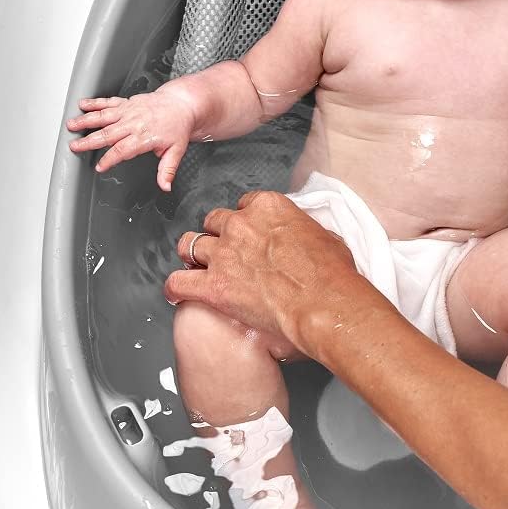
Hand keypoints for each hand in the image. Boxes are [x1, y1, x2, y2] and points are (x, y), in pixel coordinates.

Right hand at [66, 90, 196, 190]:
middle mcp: (134, 123)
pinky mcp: (126, 103)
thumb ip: (167, 169)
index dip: (110, 159)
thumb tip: (165, 186)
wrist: (181, 104)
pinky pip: (108, 102)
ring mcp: (129, 111)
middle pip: (108, 133)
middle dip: (90, 141)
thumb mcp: (176, 151)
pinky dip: (94, 103)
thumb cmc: (177, 127)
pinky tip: (81, 105)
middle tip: (75, 147)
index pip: (123, 150)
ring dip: (86, 120)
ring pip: (104, 116)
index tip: (100, 166)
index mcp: (145, 137)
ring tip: (71, 125)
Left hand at [164, 191, 380, 359]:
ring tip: (199, 266)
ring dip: (195, 256)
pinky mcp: (213, 285)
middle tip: (228, 251)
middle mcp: (241, 225)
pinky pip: (178, 282)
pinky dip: (176, 288)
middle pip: (214, 221)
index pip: (245, 204)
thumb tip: (309, 239)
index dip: (247, 221)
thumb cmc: (331, 275)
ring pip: (190, 244)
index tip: (252, 233)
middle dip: (219, 235)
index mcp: (269, 207)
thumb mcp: (327, 238)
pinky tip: (177, 292)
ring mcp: (223, 254)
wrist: (323, 304)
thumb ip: (306, 231)